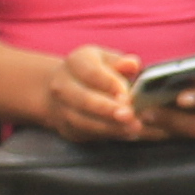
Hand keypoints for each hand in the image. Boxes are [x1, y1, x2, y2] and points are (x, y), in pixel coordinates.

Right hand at [34, 44, 150, 142]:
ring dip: (109, 127)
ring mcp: (62, 108)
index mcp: (76, 62)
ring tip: (132, 128)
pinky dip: (106, 135)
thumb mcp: (107, 60)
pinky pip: (85, 133)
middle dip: (109, 110)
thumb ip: (121, 62)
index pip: (93, 74)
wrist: (64, 89)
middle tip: (130, 116)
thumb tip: (132, 64)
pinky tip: (125, 133)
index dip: (111, 86)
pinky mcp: (66, 127)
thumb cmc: (94, 71)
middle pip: (85, 100)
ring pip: (84, 120)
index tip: (128, 96)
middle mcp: (63, 85)